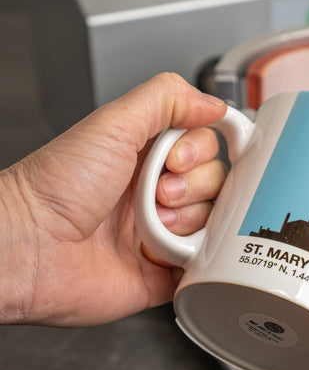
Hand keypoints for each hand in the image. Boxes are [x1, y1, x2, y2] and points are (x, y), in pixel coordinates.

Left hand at [0, 73, 227, 325]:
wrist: (31, 248)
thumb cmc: (55, 189)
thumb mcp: (112, 123)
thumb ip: (167, 100)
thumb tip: (214, 104)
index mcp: (147, 154)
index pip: (206, 144)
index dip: (201, 151)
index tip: (175, 159)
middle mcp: (158, 191)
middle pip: (215, 182)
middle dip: (193, 187)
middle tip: (157, 194)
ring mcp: (165, 232)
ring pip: (215, 221)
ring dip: (187, 222)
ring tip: (153, 226)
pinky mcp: (166, 270)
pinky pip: (207, 262)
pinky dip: (196, 257)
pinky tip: (164, 251)